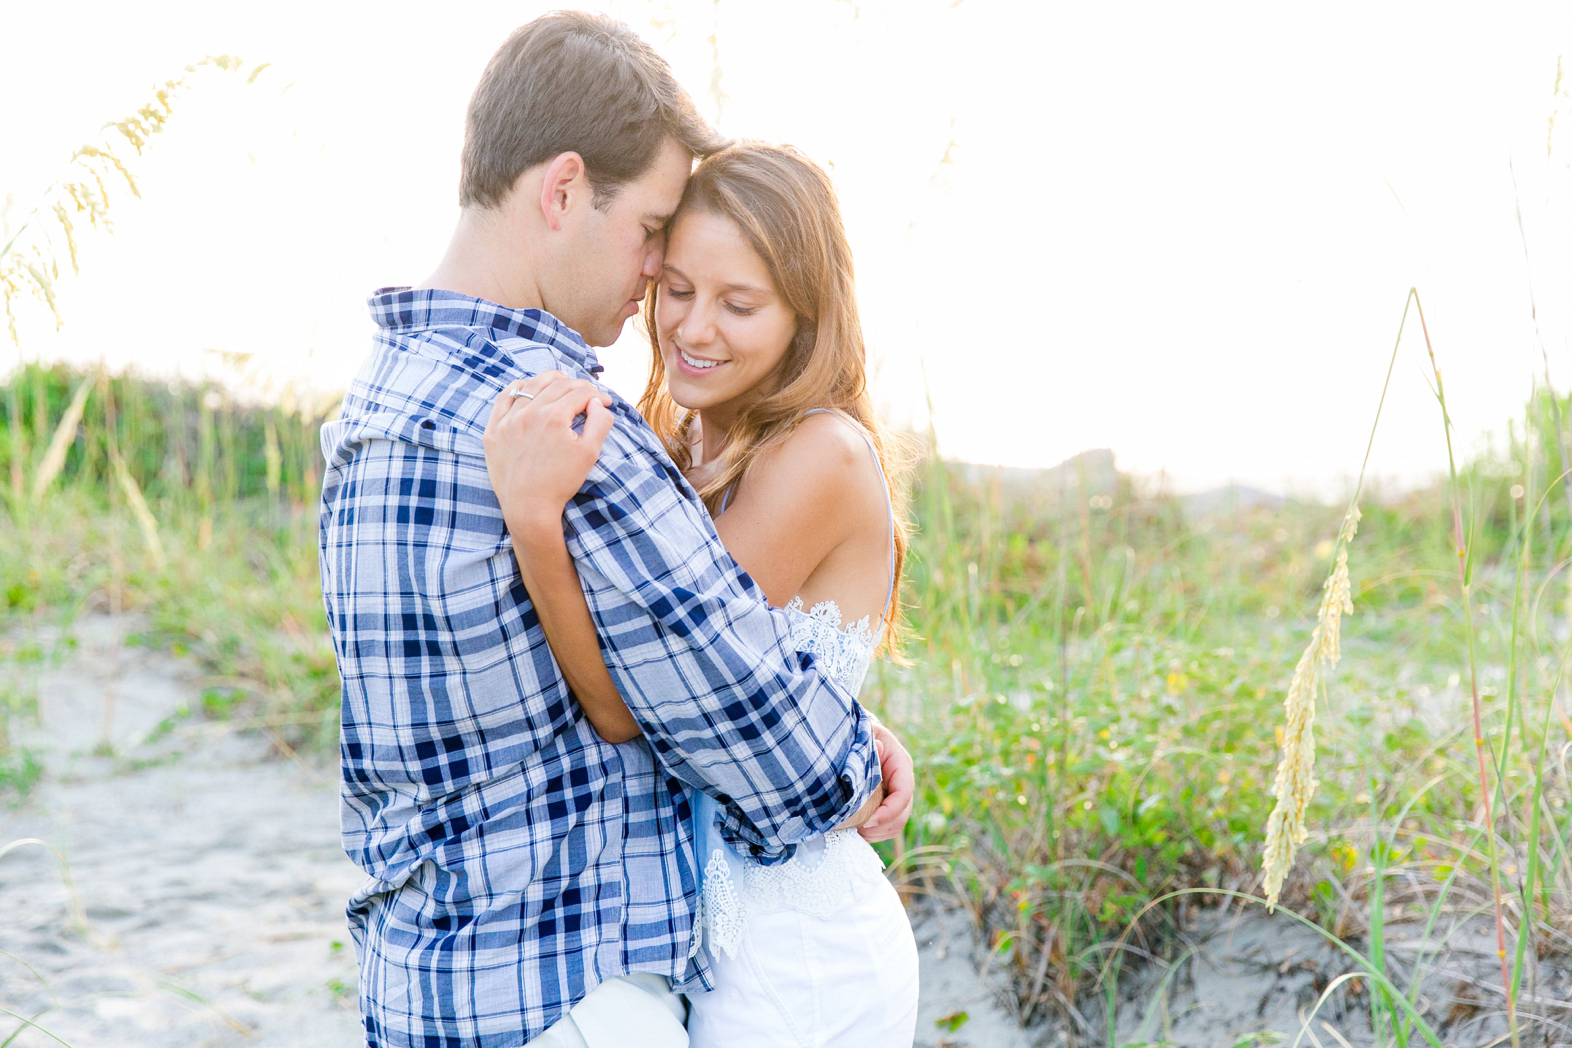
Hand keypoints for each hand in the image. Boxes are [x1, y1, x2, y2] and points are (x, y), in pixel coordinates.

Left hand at [484, 371, 614, 527]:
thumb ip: (600, 422)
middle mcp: (529, 413)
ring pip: (530, 386)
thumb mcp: (590, 453)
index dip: (596, 394)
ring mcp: (508, 421)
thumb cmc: (561, 483)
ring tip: (561, 383)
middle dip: (577, 385)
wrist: (529, 508)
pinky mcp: (493, 430)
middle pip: (557, 385)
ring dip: (549, 381)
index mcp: (555, 417)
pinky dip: (518, 389)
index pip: (580, 393)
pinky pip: (504, 398)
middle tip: (586, 392)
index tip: (604, 402)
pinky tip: (528, 389)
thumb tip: (597, 402)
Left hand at [858, 721, 913, 842]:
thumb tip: (878, 746)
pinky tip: (856, 828)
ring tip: (855, 829)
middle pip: (902, 813)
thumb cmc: (857, 734)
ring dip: (877, 832)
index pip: (903, 792)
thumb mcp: (862, 734)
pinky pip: (888, 828)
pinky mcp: (887, 805)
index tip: (867, 821)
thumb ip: (868, 743)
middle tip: (857, 828)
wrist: (853, 738)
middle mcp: (903, 781)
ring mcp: (896, 795)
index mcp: (900, 763)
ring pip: (896, 824)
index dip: (888, 811)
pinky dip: (874, 833)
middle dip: (881, 825)